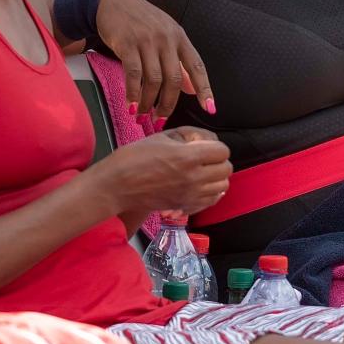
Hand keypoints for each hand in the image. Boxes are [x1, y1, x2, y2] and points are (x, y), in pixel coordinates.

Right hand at [95, 0, 214, 118]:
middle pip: (174, 79)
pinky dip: (133, 93)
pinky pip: (134, 74)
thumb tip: (192, 89)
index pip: (197, 66)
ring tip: (142, 115)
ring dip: (148, 102)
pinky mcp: (127, 44)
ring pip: (154, 80)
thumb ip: (179, 61)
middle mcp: (166, 38)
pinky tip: (130, 104)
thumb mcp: (165, 34)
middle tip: (160, 120)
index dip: (205, 89)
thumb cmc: (140, 20)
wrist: (112, 1)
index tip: (210, 109)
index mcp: (179, 37)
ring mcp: (147, 41)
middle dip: (168, 105)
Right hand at [95, 131, 230, 216]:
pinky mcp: (185, 206)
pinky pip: (212, 201)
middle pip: (226, 169)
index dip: (216, 145)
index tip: (206, 145)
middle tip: (206, 157)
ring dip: (217, 177)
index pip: (222, 151)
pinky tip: (200, 185)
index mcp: (187, 157)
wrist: (117, 184)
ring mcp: (190, 194)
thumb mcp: (163, 137)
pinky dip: (211, 192)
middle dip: (219, 160)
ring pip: (223, 186)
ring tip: (203, 171)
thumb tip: (206, 139)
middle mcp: (193, 178)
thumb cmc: (135, 157)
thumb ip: (188, 137)